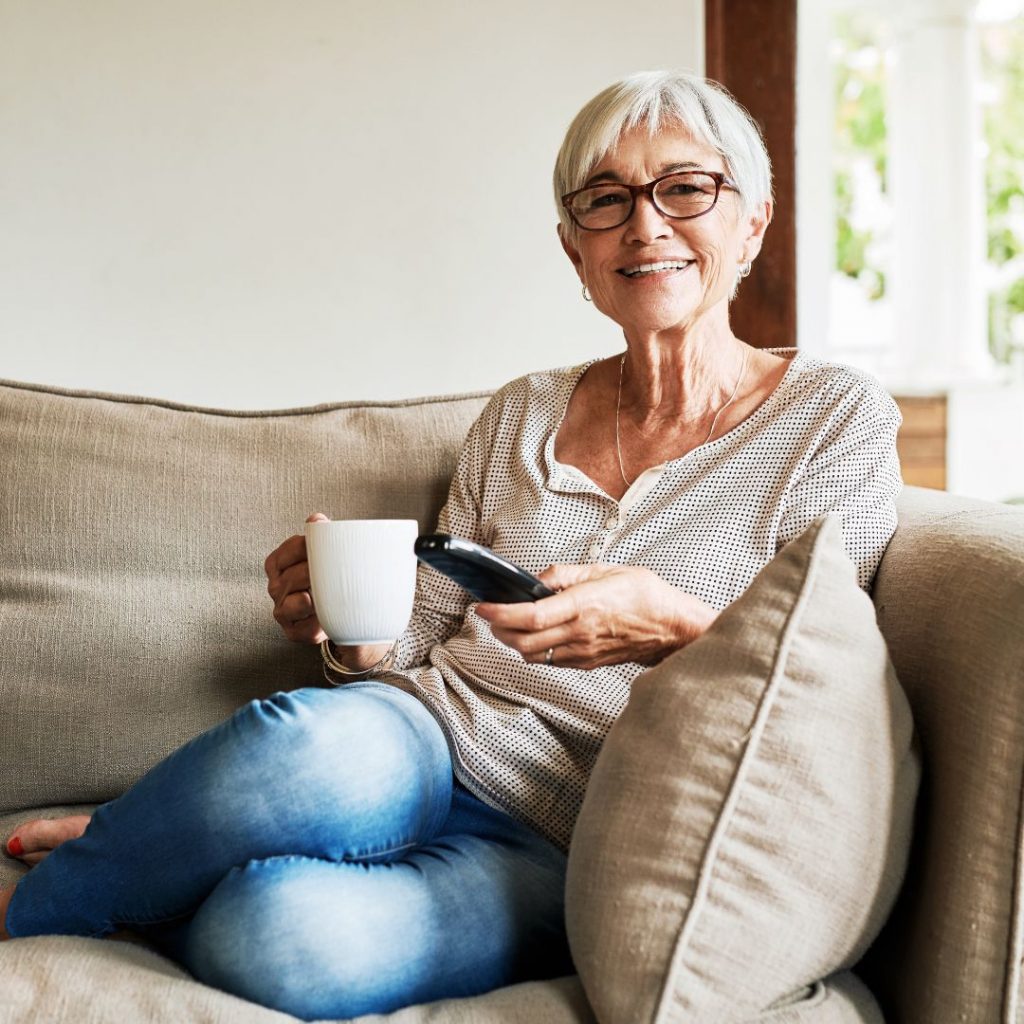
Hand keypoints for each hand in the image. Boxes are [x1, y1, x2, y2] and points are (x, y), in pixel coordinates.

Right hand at [264, 512, 329, 644]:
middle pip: (291, 578)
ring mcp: (282, 610)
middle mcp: (276, 587)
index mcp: (278, 564)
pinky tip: (328, 618)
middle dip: (314, 576)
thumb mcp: (326, 554)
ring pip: (293, 605)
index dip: (306, 550)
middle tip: (334, 574)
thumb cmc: (330, 576)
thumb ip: (320, 536)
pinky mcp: (294, 631)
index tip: (323, 549)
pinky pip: (304, 630)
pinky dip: (318, 625)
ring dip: (314, 601)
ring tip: (329, 596)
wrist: (343, 609)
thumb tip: (316, 520)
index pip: (286, 553)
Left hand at [474, 564, 717, 669]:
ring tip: (507, 625)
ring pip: (533, 656)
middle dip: (500, 630)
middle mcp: (580, 633)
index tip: (484, 607)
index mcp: (584, 606)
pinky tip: (534, 635)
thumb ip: (566, 575)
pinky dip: (534, 650)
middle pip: (524, 642)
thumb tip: (537, 580)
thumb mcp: (604, 570)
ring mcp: (583, 652)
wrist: (671, 627)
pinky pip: (550, 661)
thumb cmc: (644, 595)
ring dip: (514, 643)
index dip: (501, 613)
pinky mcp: (587, 663)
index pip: (531, 616)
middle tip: (491, 616)